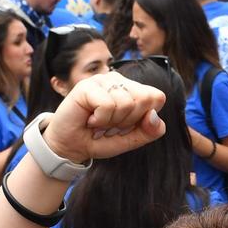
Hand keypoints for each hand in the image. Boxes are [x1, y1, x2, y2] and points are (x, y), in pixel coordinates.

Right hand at [40, 73, 168, 164]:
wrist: (70, 147)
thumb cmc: (98, 139)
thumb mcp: (130, 140)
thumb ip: (149, 131)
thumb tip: (154, 115)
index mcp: (132, 90)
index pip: (157, 97)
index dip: (144, 118)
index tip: (125, 125)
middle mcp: (119, 81)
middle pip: (144, 99)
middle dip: (128, 121)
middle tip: (109, 124)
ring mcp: (102, 80)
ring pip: (126, 103)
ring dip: (111, 121)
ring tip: (98, 122)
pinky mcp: (87, 85)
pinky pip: (108, 105)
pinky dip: (100, 119)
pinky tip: (90, 119)